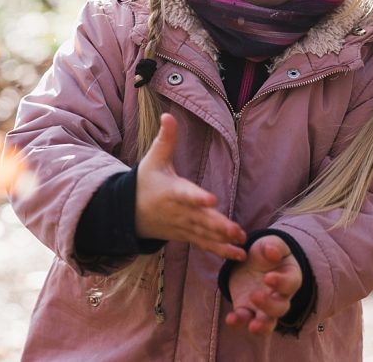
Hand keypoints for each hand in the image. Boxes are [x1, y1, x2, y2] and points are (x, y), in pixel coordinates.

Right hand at [136, 113, 246, 260]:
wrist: (130, 213)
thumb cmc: (145, 182)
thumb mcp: (153, 159)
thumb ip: (165, 139)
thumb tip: (168, 115)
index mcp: (171, 191)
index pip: (185, 194)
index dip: (197, 198)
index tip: (211, 200)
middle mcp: (178, 212)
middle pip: (200, 220)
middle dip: (218, 226)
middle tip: (236, 230)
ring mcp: (183, 227)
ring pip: (204, 235)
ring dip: (223, 241)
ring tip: (242, 244)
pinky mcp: (187, 236)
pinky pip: (205, 245)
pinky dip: (221, 251)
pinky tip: (239, 256)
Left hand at [225, 235, 302, 334]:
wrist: (251, 261)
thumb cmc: (266, 252)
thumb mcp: (270, 243)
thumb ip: (274, 246)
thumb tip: (272, 252)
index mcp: (289, 278)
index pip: (290, 283)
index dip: (281, 282)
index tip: (268, 277)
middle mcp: (280, 297)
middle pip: (280, 308)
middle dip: (269, 305)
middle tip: (255, 296)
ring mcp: (264, 307)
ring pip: (268, 322)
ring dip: (260, 325)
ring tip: (252, 325)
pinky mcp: (247, 309)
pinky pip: (245, 319)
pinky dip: (239, 321)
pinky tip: (231, 319)